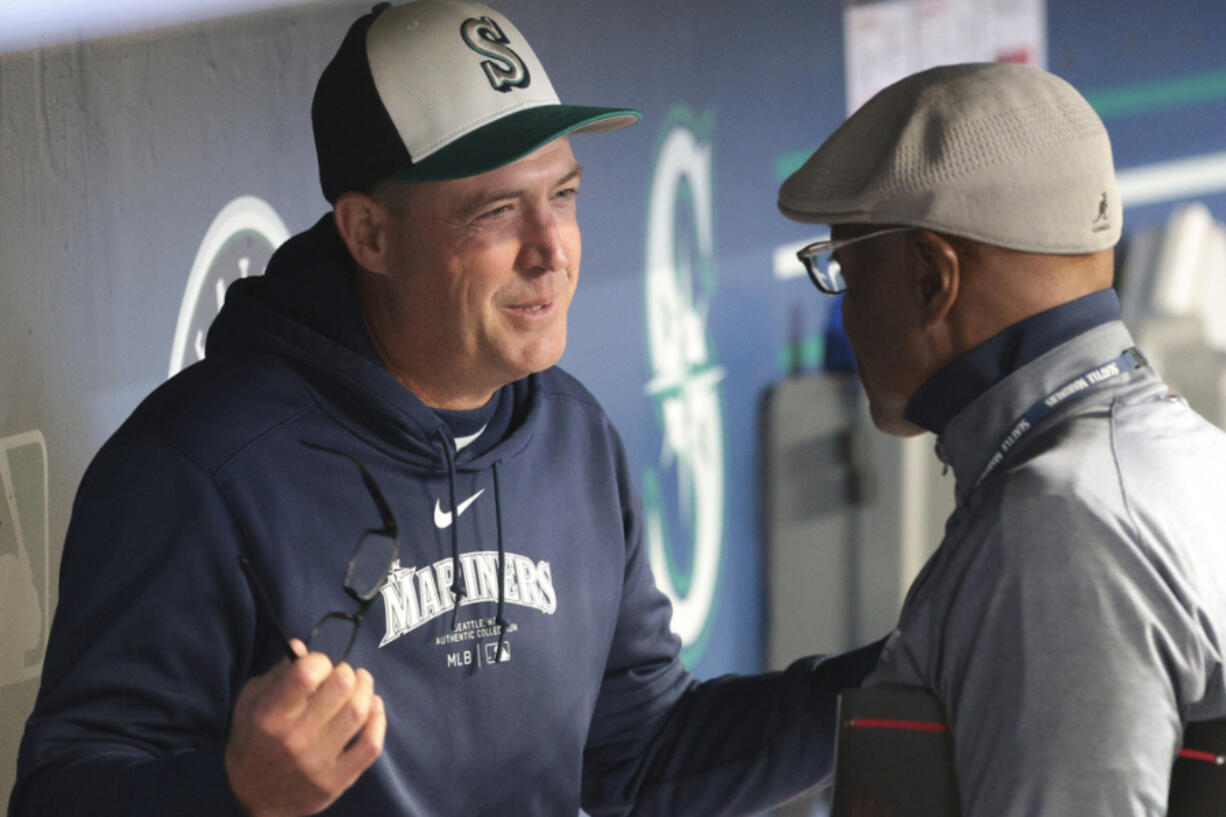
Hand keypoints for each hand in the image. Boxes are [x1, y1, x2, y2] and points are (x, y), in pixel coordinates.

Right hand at [224, 640, 385, 816]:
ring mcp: (317, 762)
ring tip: (361, 683)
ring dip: (366, 689)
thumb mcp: (249, 705)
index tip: (318, 664)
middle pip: (341, 688)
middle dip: (346, 671)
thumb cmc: (252, 743)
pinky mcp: (337, 781)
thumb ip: (276, 675)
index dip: (319, 660)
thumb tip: (301, 646)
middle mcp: (294, 739)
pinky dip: (379, 719)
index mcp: (269, 716)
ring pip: (359, 712)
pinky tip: (374, 707)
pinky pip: (371, 745)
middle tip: (343, 673)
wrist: (253, 801)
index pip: (307, 674)